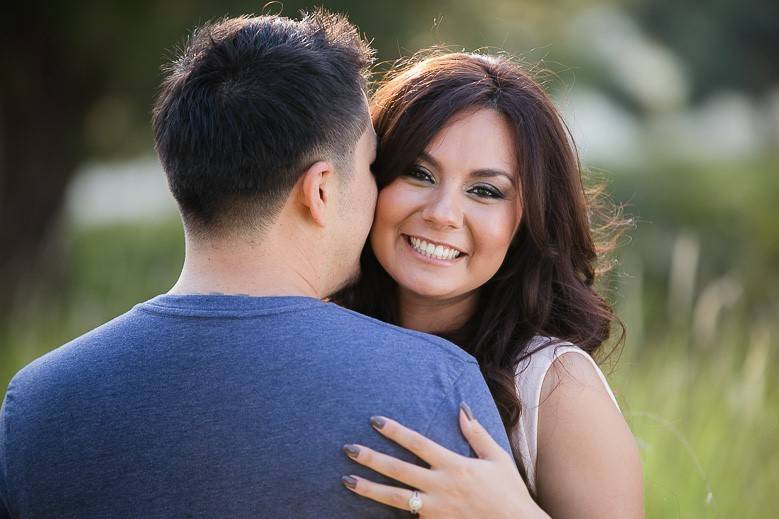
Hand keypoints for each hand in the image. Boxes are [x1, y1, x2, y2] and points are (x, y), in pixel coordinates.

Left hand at [341, 403, 546, 517]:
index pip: (418, 443)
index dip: (395, 431)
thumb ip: (476, 433)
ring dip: (368, 488)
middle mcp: (441, 487)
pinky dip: (388, 511)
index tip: (375, 421)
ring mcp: (435, 510)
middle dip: (371, 458)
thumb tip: (461, 408)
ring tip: (346, 480)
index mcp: (455, 466)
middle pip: (398, 470)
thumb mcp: (497, 458)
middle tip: (348, 448)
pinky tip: (370, 506)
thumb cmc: (509, 493)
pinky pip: (407, 517)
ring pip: (394, 498)